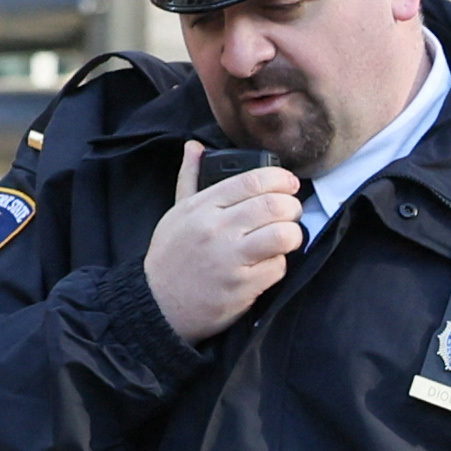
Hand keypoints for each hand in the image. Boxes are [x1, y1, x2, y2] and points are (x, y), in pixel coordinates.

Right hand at [147, 138, 307, 342]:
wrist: (157, 304)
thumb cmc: (170, 257)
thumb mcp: (176, 213)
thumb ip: (190, 178)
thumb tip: (194, 147)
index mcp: (202, 207)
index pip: (252, 180)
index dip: (280, 179)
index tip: (289, 184)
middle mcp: (216, 229)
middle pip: (273, 205)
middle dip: (292, 207)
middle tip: (291, 213)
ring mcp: (229, 258)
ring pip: (282, 235)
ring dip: (293, 235)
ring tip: (285, 238)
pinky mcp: (241, 286)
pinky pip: (278, 267)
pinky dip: (280, 265)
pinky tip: (268, 264)